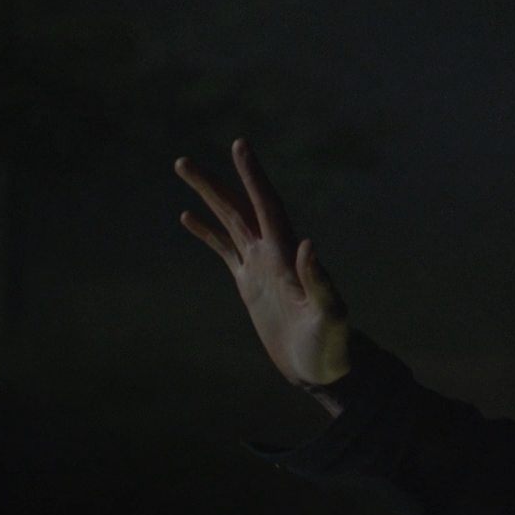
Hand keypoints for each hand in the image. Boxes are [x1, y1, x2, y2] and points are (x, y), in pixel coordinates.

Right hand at [176, 139, 351, 399]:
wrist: (323, 369)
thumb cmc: (331, 344)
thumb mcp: (330, 315)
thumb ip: (320, 281)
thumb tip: (309, 245)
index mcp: (289, 255)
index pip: (267, 206)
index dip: (253, 177)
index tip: (240, 146)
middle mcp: (274, 254)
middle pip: (240, 208)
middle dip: (216, 183)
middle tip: (183, 162)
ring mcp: (261, 267)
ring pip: (230, 222)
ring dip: (208, 198)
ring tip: (184, 171)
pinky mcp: (251, 285)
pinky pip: (225, 251)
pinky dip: (208, 233)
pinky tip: (188, 217)